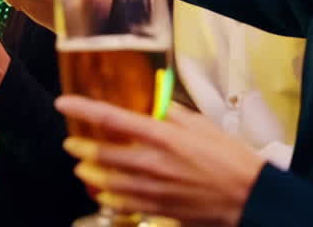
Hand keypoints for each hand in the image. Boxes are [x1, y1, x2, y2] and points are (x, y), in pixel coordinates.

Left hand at [56, 97, 265, 225]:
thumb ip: (172, 114)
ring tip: (81, 168)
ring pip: (108, 182)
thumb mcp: (202, 124)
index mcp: (163, 136)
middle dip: (82, 148)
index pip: (112, 119)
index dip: (83, 109)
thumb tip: (153, 106)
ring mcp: (154, 189)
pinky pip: (124, 204)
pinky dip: (108, 198)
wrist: (249, 196)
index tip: (63, 103)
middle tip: (71, 143)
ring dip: (90, 174)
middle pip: (104, 154)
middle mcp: (153, 162)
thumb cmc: (230, 157)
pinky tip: (101, 193)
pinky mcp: (159, 208)